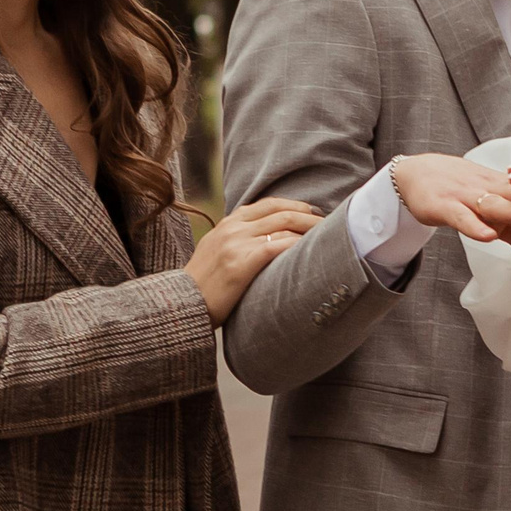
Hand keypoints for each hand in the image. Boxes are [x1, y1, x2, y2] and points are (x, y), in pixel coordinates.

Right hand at [186, 196, 319, 324]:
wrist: (181, 305)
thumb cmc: (203, 286)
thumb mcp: (216, 252)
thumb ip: (237, 240)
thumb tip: (267, 242)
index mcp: (228, 223)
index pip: (269, 204)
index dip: (296, 206)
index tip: (314, 213)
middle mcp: (233, 228)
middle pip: (282, 212)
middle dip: (311, 216)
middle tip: (330, 224)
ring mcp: (236, 244)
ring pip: (284, 225)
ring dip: (311, 230)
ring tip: (328, 238)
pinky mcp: (241, 263)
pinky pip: (278, 246)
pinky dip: (298, 245)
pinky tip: (312, 251)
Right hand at [391, 154, 510, 268]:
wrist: (417, 175)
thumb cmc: (462, 195)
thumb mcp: (495, 219)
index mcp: (504, 192)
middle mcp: (488, 191)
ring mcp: (466, 198)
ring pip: (492, 203)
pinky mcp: (444, 207)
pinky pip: (461, 217)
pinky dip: (473, 225)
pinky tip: (486, 234)